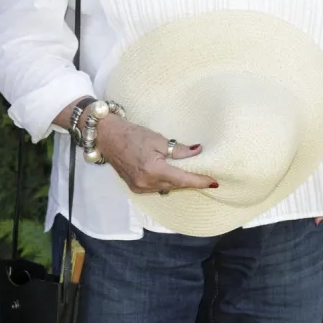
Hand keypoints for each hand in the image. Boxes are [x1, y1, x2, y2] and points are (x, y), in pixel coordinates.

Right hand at [94, 115, 217, 193]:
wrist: (108, 137)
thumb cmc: (133, 134)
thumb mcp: (158, 139)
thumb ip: (179, 150)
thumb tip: (198, 152)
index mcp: (153, 170)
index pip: (182, 180)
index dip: (199, 181)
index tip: (214, 182)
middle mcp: (146, 183)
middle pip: (176, 185)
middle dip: (190, 181)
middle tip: (205, 176)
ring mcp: (139, 188)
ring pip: (167, 188)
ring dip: (179, 182)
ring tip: (190, 174)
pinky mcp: (135, 188)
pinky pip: (157, 188)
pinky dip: (167, 182)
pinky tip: (173, 175)